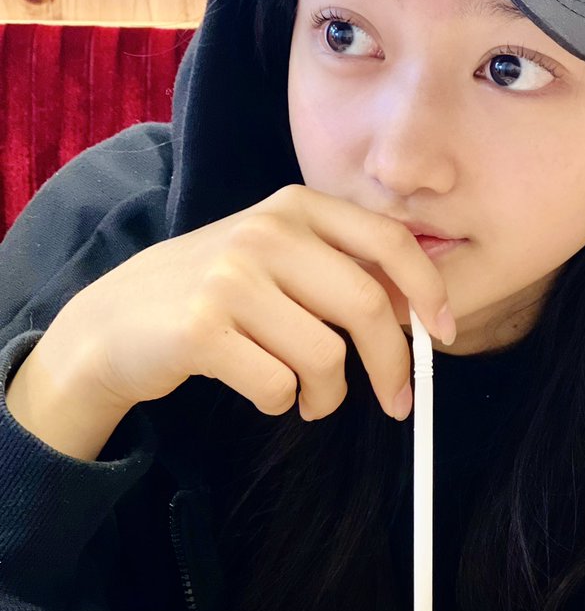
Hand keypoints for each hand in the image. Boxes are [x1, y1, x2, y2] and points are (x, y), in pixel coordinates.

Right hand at [41, 184, 455, 421]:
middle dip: (394, 366)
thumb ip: (340, 268)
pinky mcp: (202, 329)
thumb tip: (421, 312)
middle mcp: (265, 232)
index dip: (429, 291)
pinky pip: (278, 385)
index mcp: (294, 207)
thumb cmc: (212, 295)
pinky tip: (263, 392)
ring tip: (307, 397)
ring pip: (326, 356)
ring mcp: (230, 277)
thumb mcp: (275, 257)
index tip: (444, 334)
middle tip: (399, 403)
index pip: (388, 241)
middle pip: (368, 306)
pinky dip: (282, 402)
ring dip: (328, 394)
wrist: (113, 322)